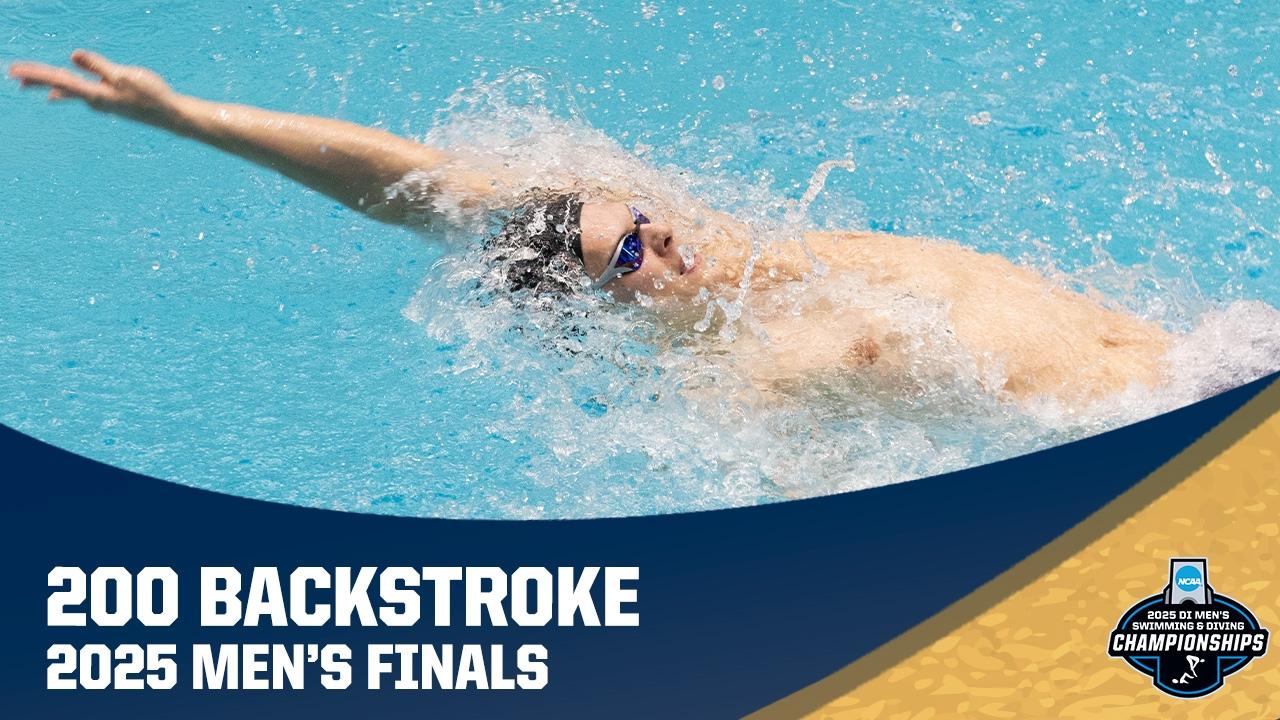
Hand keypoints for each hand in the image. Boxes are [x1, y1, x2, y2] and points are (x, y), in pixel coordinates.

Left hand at [8, 50, 177, 125]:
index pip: (59, 80)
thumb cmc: (151, 95)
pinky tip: (57, 95)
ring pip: (69, 90)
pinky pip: (81, 92)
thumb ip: (98, 66)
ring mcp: (102, 102)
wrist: (172, 116)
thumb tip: (73, 56)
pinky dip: (65, 91)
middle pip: (59, 85)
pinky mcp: (111, 101)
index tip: (14, 72)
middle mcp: (94, 100)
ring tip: (27, 85)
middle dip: (37, 80)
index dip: (36, 74)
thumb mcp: (123, 75)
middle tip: (14, 77)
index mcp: (94, 94)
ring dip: (49, 85)